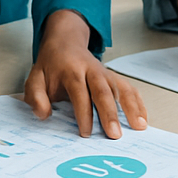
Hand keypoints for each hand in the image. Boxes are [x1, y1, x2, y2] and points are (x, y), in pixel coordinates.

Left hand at [25, 9, 147, 138]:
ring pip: (121, 89)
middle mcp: (91, 70)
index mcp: (71, 71)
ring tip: (140, 126)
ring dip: (132, 107)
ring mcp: (105, 73)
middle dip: (110, 114)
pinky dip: (138, 103)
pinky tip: (143, 118)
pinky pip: (129, 88)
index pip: (79, 93)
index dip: (83, 113)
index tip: (85, 133)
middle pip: (103, 91)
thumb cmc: (50, 66)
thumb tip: (44, 115)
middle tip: (115, 135)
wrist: (65, 42)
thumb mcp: (34, 78)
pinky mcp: (113, 77)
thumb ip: (35, 97)